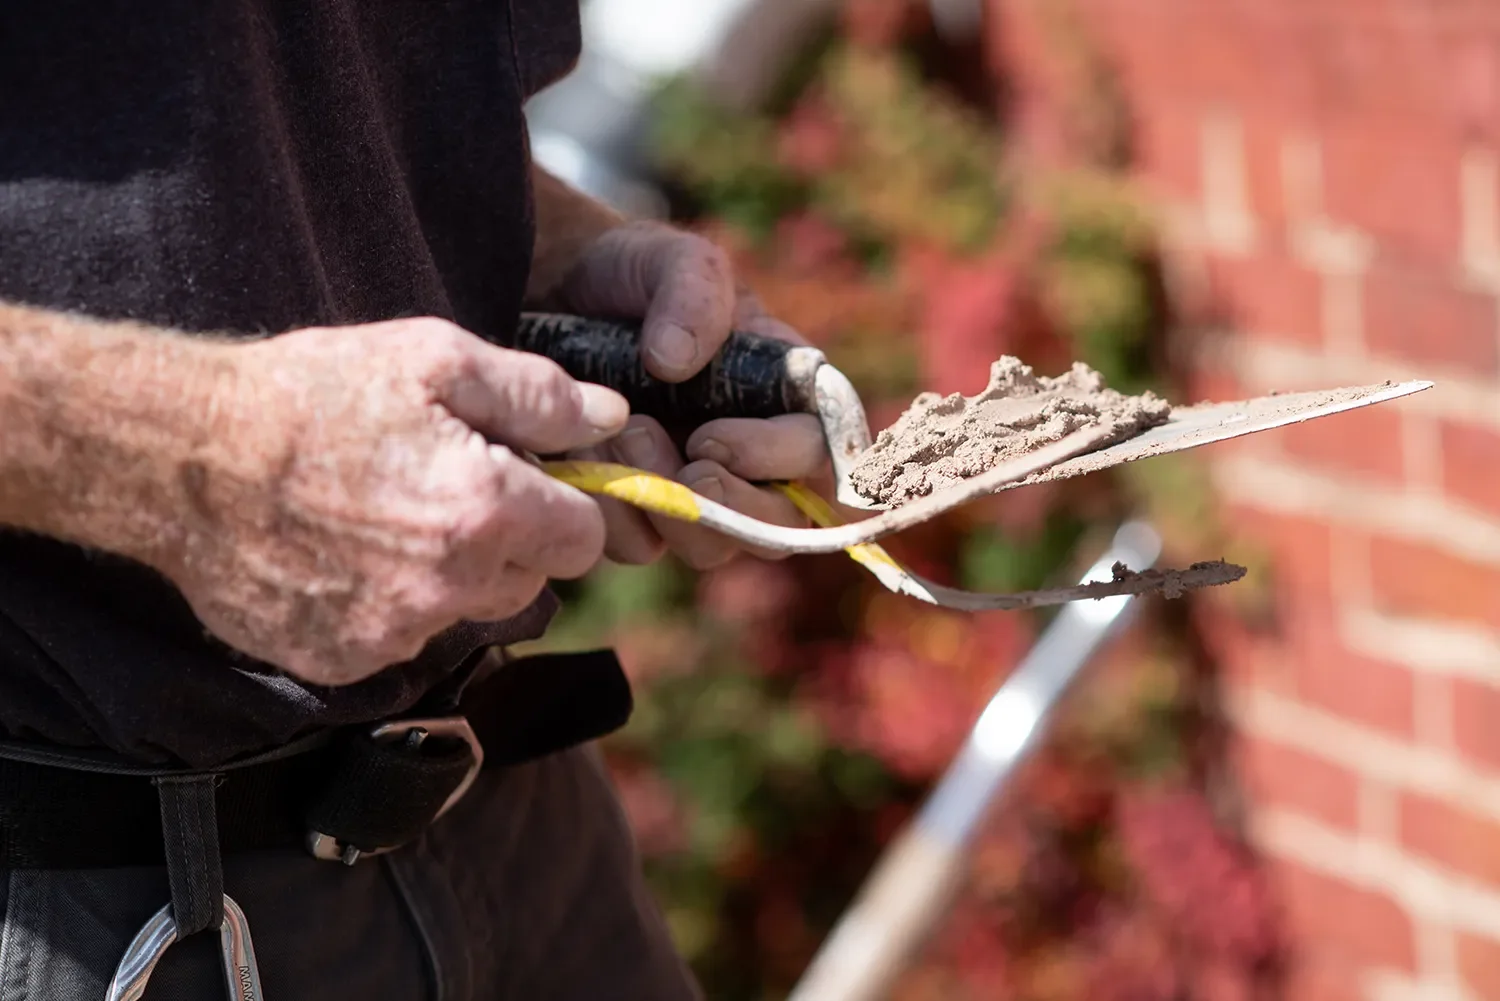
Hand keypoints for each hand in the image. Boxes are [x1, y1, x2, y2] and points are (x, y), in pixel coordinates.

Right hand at [162, 317, 627, 685]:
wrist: (181, 456)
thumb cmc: (311, 395)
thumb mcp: (434, 360)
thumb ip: (538, 396)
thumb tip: (610, 419)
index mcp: (488, 513)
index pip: (583, 537)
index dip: (560, 502)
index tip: (523, 477)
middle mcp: (451, 588)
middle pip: (530, 581)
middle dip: (508, 539)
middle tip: (443, 485)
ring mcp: (395, 635)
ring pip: (466, 612)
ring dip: (450, 576)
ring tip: (383, 515)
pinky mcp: (344, 663)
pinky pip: (401, 640)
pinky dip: (388, 605)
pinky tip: (342, 554)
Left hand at [551, 222, 827, 569]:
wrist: (549, 291)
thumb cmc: (628, 273)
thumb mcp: (669, 259)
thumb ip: (693, 292)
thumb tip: (676, 363)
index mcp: (782, 397)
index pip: (821, 454)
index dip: (779, 459)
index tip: (712, 436)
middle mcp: (749, 456)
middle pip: (778, 525)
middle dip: (731, 504)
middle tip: (684, 462)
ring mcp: (692, 489)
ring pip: (710, 547)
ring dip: (668, 504)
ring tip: (621, 432)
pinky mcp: (636, 512)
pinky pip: (639, 544)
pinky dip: (612, 508)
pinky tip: (582, 450)